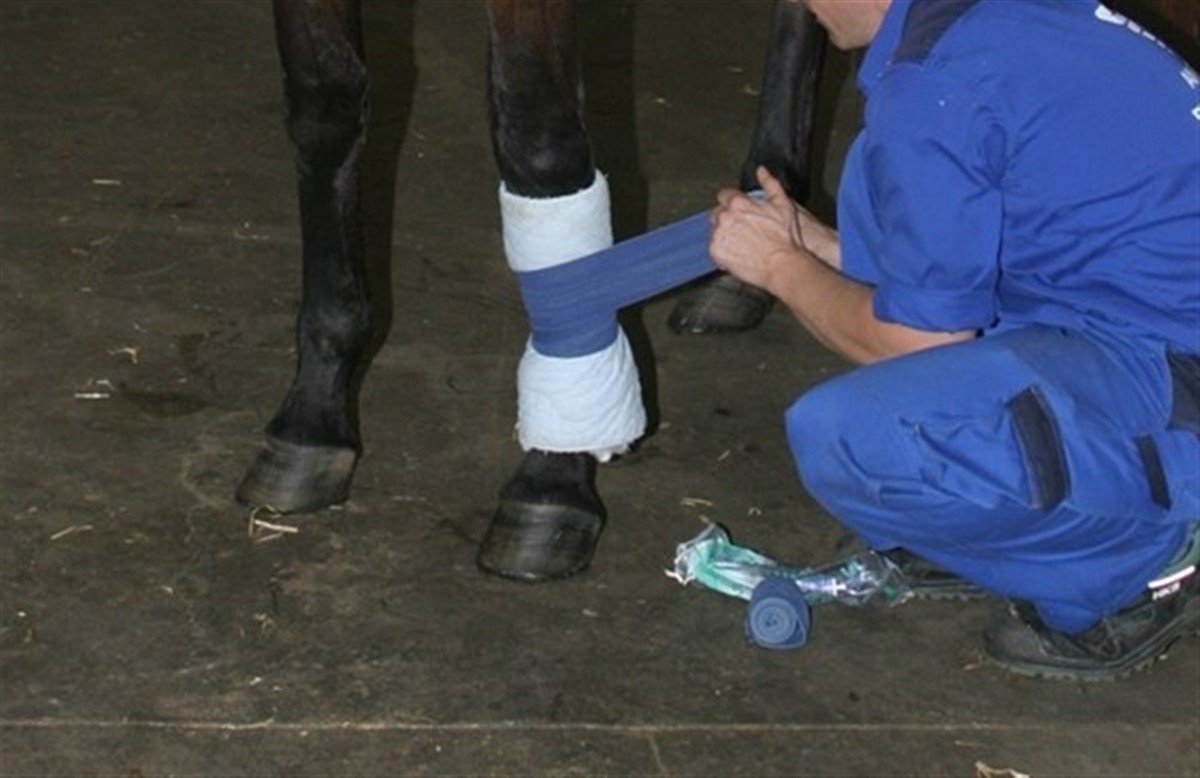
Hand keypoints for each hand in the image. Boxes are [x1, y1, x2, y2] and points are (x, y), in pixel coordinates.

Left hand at [708, 166, 807, 291]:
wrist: (781, 264)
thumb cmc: (784, 237)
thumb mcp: (782, 204)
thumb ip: (770, 183)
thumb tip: (761, 170)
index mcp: (738, 203)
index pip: (724, 195)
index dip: (733, 202)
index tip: (739, 210)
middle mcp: (724, 217)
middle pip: (718, 213)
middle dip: (728, 219)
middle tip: (743, 229)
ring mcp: (718, 235)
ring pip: (715, 231)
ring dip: (724, 235)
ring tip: (742, 243)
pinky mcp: (716, 252)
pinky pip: (714, 249)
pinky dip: (722, 251)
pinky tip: (737, 253)